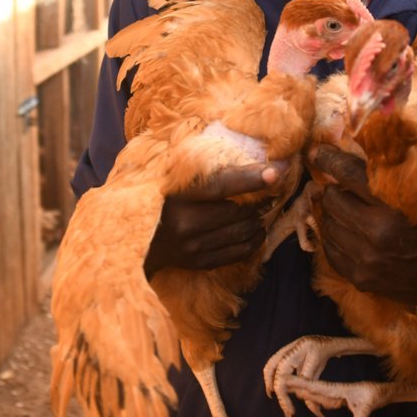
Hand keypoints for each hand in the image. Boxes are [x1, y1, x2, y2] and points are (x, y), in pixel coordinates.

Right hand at [144, 163, 278, 276]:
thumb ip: (205, 168)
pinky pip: (238, 253)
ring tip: (262, 210)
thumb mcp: (175, 178)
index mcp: (178, 196)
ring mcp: (193, 247)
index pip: (221, 186)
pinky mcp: (200, 262)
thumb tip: (248, 154)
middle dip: (260, 201)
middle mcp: (185, 224)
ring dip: (259, 220)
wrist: (141, 240)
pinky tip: (256, 230)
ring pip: (242, 233)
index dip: (249, 179)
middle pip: (238, 212)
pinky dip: (254, 240)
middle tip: (270, 192)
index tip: (275, 173)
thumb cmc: (163, 199)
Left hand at [311, 148, 416, 307]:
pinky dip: (334, 236)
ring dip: (332, 213)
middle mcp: (378, 232)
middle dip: (333, 188)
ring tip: (343, 208)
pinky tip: (345, 230)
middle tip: (339, 186)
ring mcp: (367, 258)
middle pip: (332, 198)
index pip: (348, 173)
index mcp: (395, 204)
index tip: (318, 152)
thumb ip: (393, 168)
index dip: (329, 159)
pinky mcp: (361, 278)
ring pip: (327, 223)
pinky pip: (330, 250)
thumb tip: (355, 141)